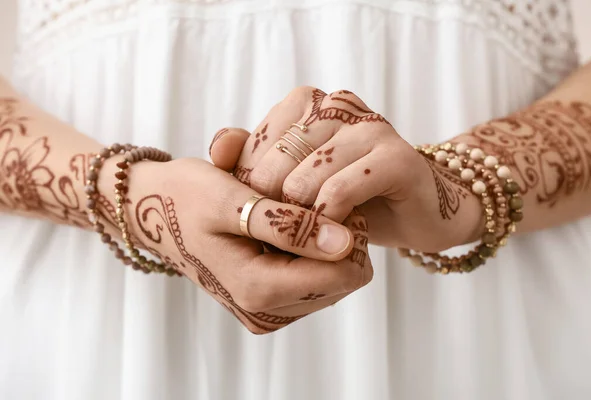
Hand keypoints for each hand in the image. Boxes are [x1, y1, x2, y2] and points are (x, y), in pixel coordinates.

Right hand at [105, 157, 371, 333]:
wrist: (151, 209)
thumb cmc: (185, 197)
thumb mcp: (234, 201)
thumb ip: (289, 226)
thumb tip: (344, 244)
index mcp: (258, 289)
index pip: (342, 274)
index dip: (349, 234)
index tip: (333, 199)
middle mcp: (265, 311)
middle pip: (341, 280)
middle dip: (337, 240)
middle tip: (311, 202)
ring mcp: (265, 311)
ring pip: (331, 281)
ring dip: (324, 245)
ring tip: (296, 213)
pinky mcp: (265, 303)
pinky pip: (312, 281)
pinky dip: (310, 253)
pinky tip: (288, 228)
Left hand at [210, 87, 483, 251]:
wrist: (417, 209)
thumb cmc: (350, 194)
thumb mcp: (294, 176)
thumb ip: (253, 158)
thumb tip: (218, 149)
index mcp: (308, 101)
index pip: (256, 142)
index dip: (251, 185)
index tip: (261, 214)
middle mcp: (337, 104)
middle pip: (276, 160)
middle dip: (272, 205)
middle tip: (280, 233)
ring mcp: (369, 127)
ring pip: (305, 178)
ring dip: (300, 217)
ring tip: (307, 236)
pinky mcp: (396, 157)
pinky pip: (340, 191)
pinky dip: (328, 219)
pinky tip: (333, 233)